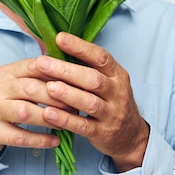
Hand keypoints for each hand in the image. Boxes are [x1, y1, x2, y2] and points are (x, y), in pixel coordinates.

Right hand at [0, 58, 67, 160]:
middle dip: (55, 97)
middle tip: (75, 105)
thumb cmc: (5, 102)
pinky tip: (55, 141)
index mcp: (7, 72)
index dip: (57, 73)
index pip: (33, 66)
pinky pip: (19, 136)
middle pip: (30, 88)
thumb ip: (38, 75)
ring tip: (65, 124)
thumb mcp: (17, 83)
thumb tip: (70, 66)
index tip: (76, 82)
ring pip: (24, 112)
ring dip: (48, 118)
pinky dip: (40, 139)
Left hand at [36, 32, 149, 171]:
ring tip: (48, 87)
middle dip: (66, 70)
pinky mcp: (103, 133)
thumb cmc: (111, 100)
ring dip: (68, 94)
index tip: (59, 38)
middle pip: (93, 79)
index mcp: (117, 74)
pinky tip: (48, 113)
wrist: (131, 135)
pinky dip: (65, 120)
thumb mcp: (107, 80)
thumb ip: (86, 66)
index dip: (80, 47)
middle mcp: (117, 92)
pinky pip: (83, 126)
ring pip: (90, 103)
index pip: (100, 57)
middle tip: (42, 63)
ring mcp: (111, 114)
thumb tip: (55, 46)